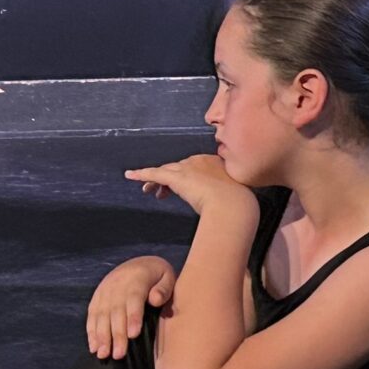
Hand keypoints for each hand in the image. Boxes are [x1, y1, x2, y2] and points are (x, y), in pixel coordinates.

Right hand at [86, 255, 174, 359]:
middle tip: (118, 354)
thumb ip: (164, 288)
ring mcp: (104, 291)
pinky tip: (94, 347)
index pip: (134, 300)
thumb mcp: (167, 276)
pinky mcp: (97, 297)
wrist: (138, 263)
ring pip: (101, 315)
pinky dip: (91, 332)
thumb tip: (155, 300)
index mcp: (137, 279)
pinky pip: (92, 315)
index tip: (133, 335)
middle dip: (116, 334)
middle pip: (116, 312)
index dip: (133, 317)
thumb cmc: (157, 275)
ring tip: (103, 354)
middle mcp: (117, 285)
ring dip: (101, 336)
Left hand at [123, 154, 253, 219]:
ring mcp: (188, 168)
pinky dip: (142, 173)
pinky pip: (155, 173)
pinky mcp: (177, 177)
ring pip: (166, 171)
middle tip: (161, 192)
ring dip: (155, 180)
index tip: (181, 190)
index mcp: (215, 163)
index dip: (185, 178)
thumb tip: (229, 207)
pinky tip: (130, 175)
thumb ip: (228, 196)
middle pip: (178, 167)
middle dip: (168, 179)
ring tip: (147, 190)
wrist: (234, 204)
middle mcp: (200, 161)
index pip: (194, 168)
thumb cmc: (239, 204)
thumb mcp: (236, 196)